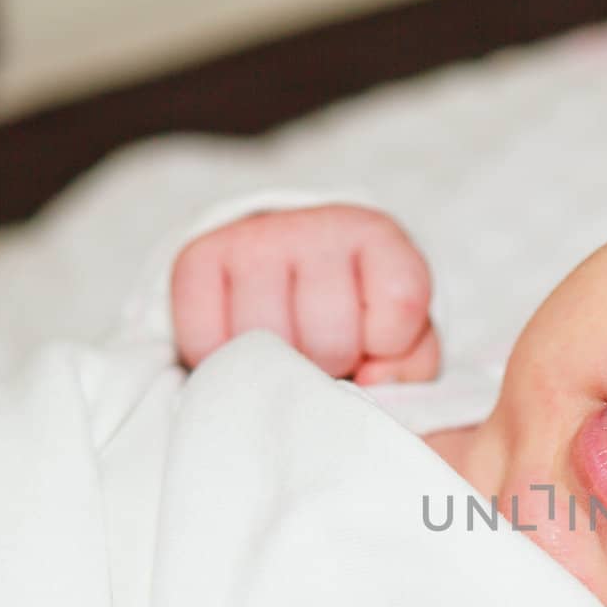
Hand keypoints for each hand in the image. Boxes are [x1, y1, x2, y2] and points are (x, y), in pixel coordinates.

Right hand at [170, 205, 439, 383]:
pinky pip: (205, 341)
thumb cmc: (357, 320)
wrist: (287, 279)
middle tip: (325, 355)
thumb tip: (373, 381)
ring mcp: (254, 237)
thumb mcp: (404, 343)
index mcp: (380, 238)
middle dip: (331, 365)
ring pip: (266, 342)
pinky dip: (221, 362)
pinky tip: (244, 346)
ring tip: (287, 350)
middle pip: (330, 336)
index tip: (377, 344)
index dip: (389, 346)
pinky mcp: (197, 257)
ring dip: (276, 368)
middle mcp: (318, 225)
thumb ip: (410, 367)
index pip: (401, 302)